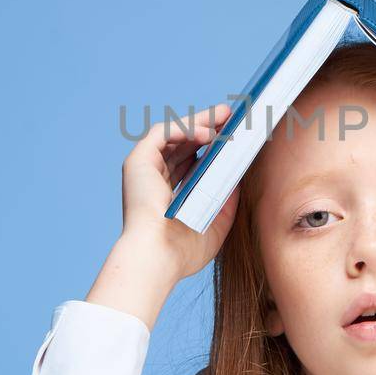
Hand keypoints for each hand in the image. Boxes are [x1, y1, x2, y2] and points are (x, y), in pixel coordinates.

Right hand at [120, 101, 241, 283]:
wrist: (157, 257)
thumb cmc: (182, 252)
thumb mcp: (216, 224)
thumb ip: (226, 202)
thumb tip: (237, 179)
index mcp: (167, 196)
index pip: (189, 163)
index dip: (209, 148)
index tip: (231, 137)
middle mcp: (153, 180)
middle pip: (182, 144)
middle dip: (207, 127)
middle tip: (230, 117)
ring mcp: (144, 170)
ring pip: (172, 134)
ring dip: (199, 122)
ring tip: (224, 117)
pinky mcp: (137, 161)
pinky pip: (162, 133)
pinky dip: (184, 128)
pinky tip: (207, 132)